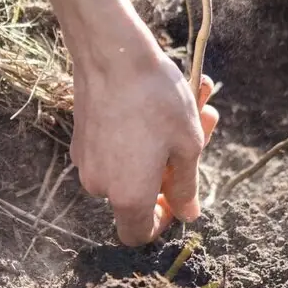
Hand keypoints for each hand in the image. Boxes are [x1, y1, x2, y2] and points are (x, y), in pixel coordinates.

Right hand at [73, 68, 219, 244]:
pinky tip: (165, 95)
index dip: (163, 221)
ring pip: (133, 161)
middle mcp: (100, 185)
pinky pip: (117, 144)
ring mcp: (87, 160)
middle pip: (142, 190)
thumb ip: (186, 186)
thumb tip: (187, 214)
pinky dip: (141, 128)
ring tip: (195, 98)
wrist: (111, 54)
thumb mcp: (187, 145)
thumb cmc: (155, 100)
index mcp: (128, 196)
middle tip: (206, 125)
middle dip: (176, 163)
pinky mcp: (82, 136)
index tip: (180, 195)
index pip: (139, 234)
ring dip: (166, 138)